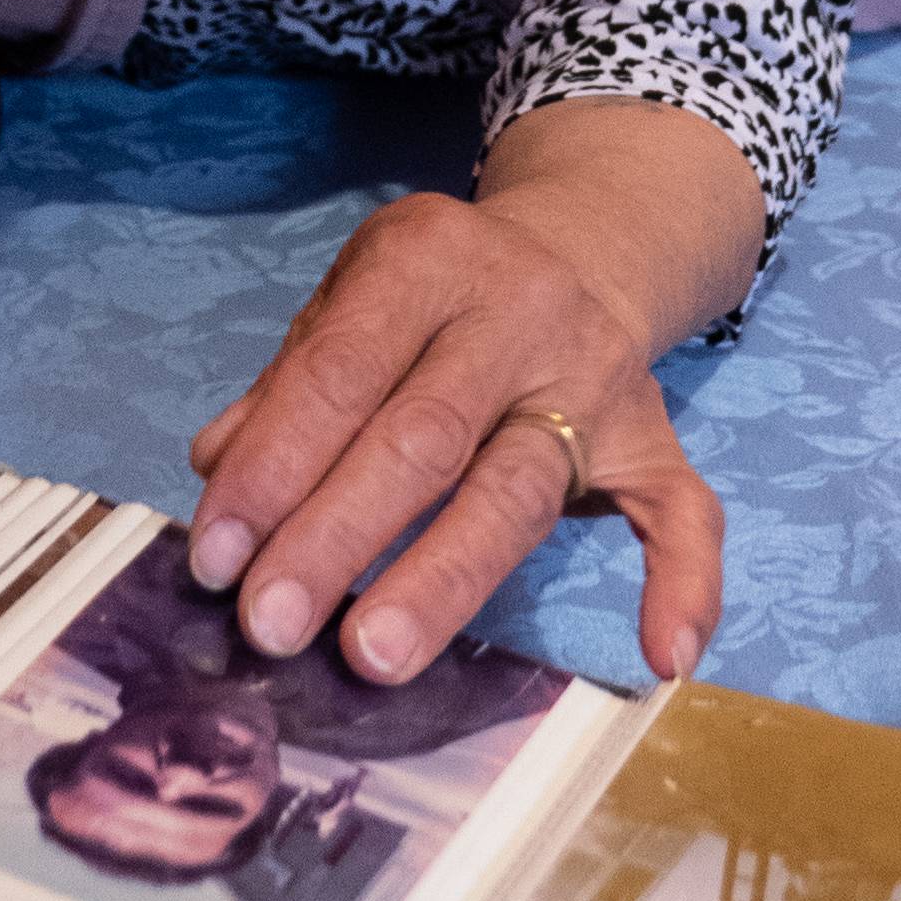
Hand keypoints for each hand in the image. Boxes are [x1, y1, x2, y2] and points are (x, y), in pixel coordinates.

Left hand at [185, 188, 723, 686]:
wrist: (580, 245)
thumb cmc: (435, 296)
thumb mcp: (355, 298)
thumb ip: (290, 381)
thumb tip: (218, 466)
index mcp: (429, 258)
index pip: (339, 370)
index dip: (273, 466)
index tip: (215, 556)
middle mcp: (520, 311)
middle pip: (423, 437)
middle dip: (336, 535)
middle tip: (271, 623)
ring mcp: (594, 378)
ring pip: (518, 489)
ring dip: (443, 577)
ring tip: (374, 655)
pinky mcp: (654, 435)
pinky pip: (684, 511)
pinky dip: (685, 582)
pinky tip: (661, 654)